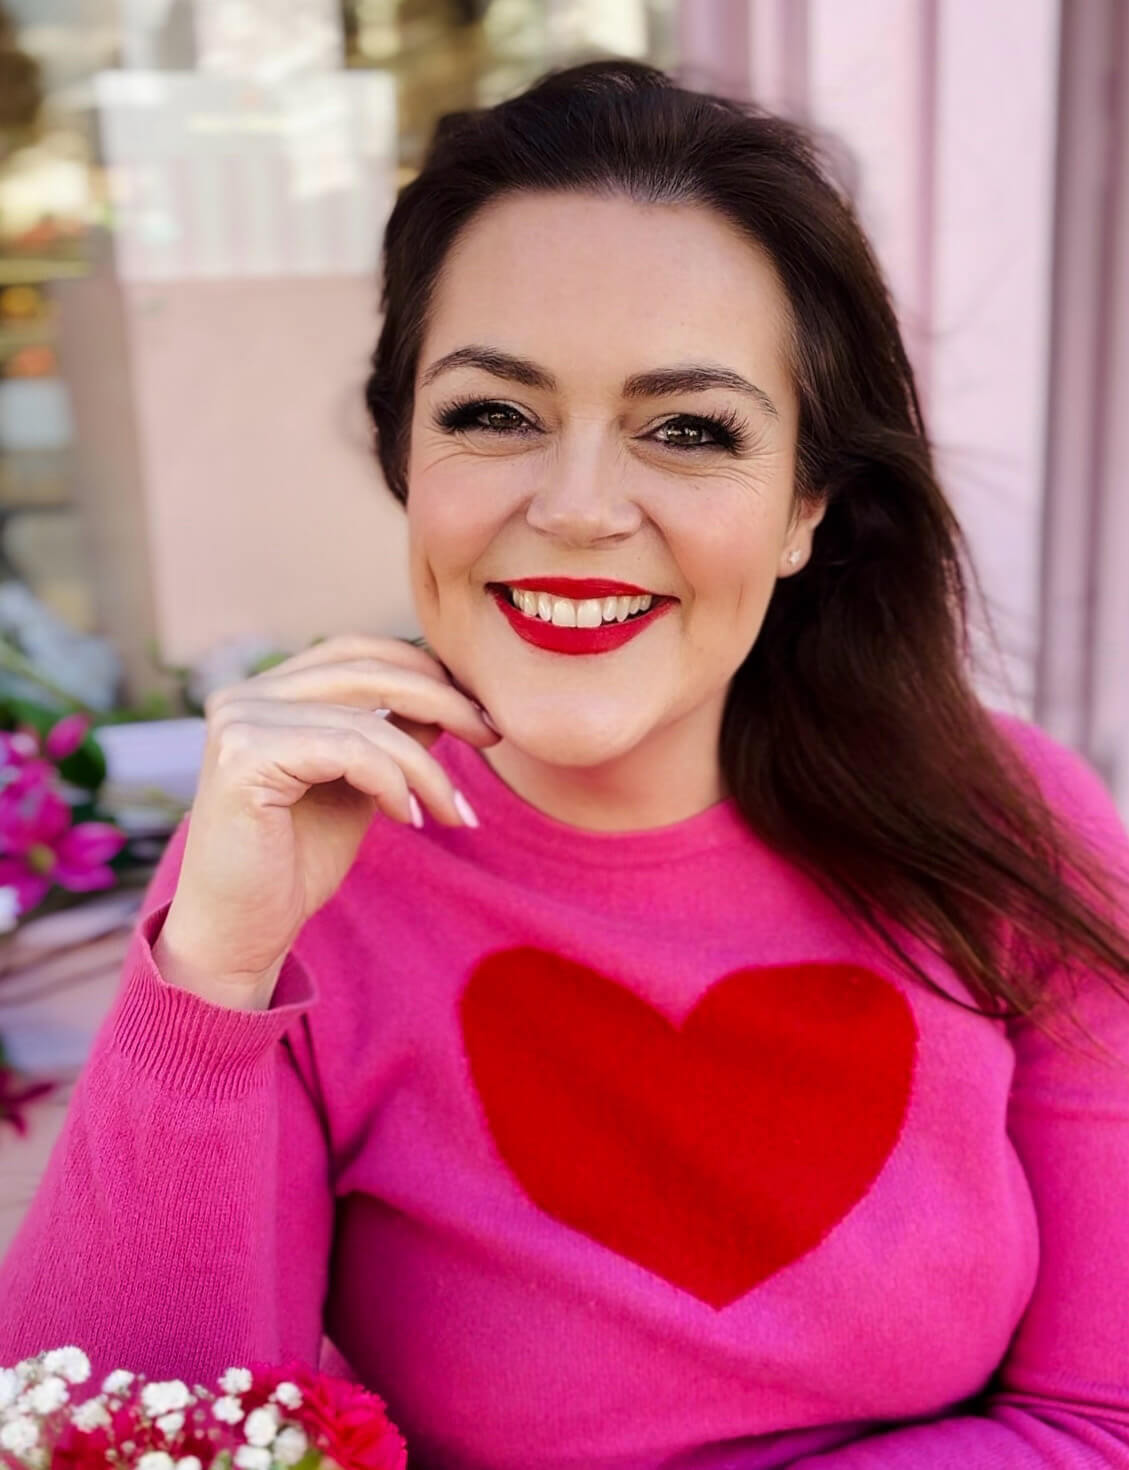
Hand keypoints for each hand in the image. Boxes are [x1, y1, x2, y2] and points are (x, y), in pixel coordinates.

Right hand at [152, 634, 498, 1007]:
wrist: (240, 934)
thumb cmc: (295, 863)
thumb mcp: (360, 785)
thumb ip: (391, 735)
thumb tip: (450, 696)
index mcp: (266, 693)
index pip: (357, 652)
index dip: (423, 670)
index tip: (478, 711)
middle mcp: (243, 696)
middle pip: (367, 671)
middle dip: (443, 700)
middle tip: (491, 735)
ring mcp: (238, 722)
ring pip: (366, 719)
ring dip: (426, 766)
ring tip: (453, 811)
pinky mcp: (243, 758)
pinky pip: (349, 751)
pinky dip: (394, 782)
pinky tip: (409, 818)